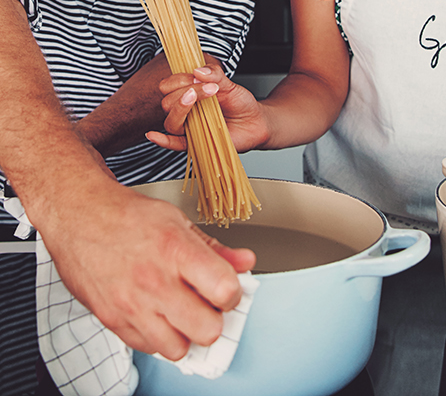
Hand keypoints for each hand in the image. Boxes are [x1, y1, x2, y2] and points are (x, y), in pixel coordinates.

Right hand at [41, 173, 255, 358]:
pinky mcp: (113, 320)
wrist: (80, 217)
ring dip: (186, 333)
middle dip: (214, 319)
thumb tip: (245, 262)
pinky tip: (159, 314)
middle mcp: (154, 281)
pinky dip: (159, 337)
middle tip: (208, 303)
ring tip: (183, 311)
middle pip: (207, 329)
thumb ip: (215, 248)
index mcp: (175, 250)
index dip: (233, 293)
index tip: (228, 288)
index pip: (224, 289)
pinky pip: (149, 348)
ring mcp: (132, 305)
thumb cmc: (128, 216)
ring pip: (179, 348)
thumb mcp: (178, 221)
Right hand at [150, 63, 268, 152]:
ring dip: (181, 108)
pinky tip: (153, 135)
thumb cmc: (240, 103)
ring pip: (171, 121)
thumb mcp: (229, 84)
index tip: (198, 76)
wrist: (255, 122)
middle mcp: (185, 111)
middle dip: (185, 91)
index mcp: (188, 94)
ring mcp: (189, 128)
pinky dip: (162, 140)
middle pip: (167, 103)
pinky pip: (174, 144)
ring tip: (198, 97)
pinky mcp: (195, 143)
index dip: (179, 79)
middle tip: (209, 88)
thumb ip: (215, 75)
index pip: (168, 86)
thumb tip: (198, 70)